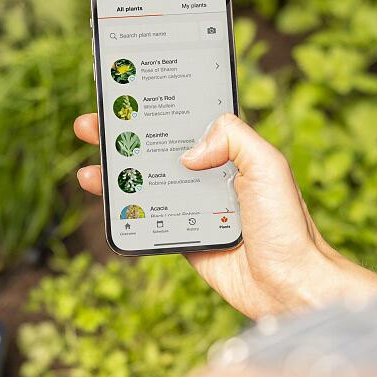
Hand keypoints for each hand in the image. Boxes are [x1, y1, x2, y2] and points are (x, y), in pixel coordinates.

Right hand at [74, 113, 376, 318]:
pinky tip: (105, 199)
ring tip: (89, 165)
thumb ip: (233, 138)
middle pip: (157, 147)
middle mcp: (210, 174)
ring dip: (116, 172)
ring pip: (147, 181)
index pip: (188, 119)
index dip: (157, 104)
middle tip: (92, 124)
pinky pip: (148, 218)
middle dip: (123, 134)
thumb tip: (189, 149)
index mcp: (232, 150)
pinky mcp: (183, 235)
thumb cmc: (288, 225)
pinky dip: (124, 209)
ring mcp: (194, 205)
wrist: (288, 284)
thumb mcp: (268, 166)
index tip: (127, 91)